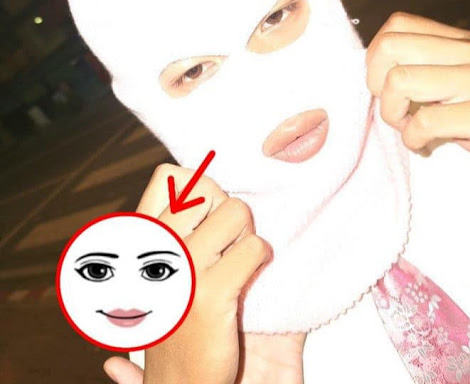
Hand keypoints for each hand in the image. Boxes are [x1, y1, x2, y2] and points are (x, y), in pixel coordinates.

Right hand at [103, 164, 304, 383]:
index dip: (197, 185)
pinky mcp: (211, 295)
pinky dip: (260, 258)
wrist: (178, 383)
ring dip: (246, 234)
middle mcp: (155, 247)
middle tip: (224, 241)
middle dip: (225, 210)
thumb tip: (199, 177)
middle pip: (209, 187)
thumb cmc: (176, 317)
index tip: (206, 211)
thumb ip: (173, 225)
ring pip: (237, 211)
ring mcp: (181, 269)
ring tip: (235, 260)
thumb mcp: (158, 266)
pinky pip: (254, 248)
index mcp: (139, 238)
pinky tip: (248, 278)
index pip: (168, 176)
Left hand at [366, 12, 469, 183]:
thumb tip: (370, 69)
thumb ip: (414, 71)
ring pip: (400, 81)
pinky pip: (426, 121)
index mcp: (459, 42)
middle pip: (389, 48)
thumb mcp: (442, 89)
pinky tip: (425, 145)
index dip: (377, 60)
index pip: (397, 25)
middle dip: (379, 88)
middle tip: (397, 111)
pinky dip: (413, 140)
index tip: (388, 89)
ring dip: (394, 116)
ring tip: (412, 130)